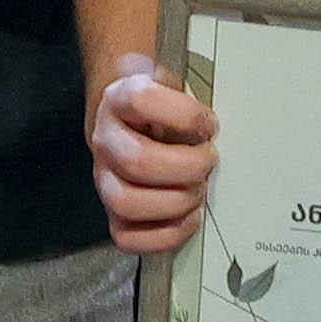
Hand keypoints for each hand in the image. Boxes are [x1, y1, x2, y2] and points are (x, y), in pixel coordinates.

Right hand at [89, 48, 216, 259]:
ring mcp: (105, 178)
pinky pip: (128, 237)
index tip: (209, 123)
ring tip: (198, 189)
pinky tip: (187, 217)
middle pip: (137, 160)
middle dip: (187, 166)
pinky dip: (166, 235)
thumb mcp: (172, 84)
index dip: (185, 114)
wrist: (126, 117)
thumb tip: (215, 123)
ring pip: (127, 202)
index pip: (142, 101)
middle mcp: (107, 139)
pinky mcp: (114, 212)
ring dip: (175, 202)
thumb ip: (192, 94)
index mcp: (120, 100)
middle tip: (208, 160)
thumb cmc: (157, 106)